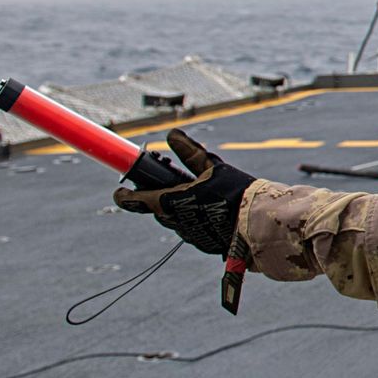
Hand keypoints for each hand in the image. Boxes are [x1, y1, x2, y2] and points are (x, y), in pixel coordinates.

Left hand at [112, 129, 254, 256]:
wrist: (258, 221)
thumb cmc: (235, 191)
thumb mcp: (212, 167)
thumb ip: (189, 152)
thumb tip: (173, 134)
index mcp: (169, 202)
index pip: (135, 200)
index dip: (124, 195)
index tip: (119, 191)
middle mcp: (174, 221)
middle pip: (156, 208)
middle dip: (160, 197)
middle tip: (170, 184)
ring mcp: (188, 235)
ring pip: (174, 220)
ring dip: (179, 209)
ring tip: (198, 196)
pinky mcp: (203, 244)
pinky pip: (192, 230)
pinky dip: (196, 220)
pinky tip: (212, 211)